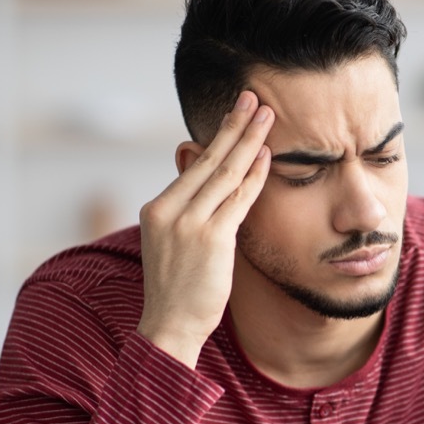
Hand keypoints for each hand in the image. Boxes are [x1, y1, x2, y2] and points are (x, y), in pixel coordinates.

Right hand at [137, 91, 273, 366]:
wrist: (170, 327)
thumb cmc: (177, 290)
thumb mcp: (174, 244)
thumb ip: (189, 213)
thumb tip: (209, 187)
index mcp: (156, 208)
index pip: (193, 167)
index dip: (217, 138)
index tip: (235, 113)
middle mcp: (168, 210)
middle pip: (207, 159)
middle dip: (233, 124)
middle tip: (253, 96)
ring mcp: (189, 224)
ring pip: (224, 173)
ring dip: (248, 140)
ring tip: (267, 115)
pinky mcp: (211, 239)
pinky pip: (237, 200)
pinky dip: (254, 176)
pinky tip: (266, 156)